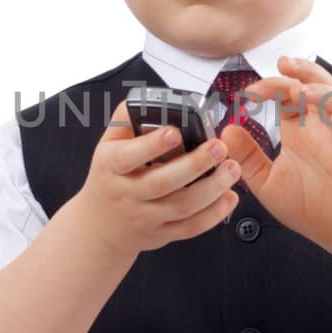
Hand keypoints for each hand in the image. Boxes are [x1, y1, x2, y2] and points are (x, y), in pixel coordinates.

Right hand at [75, 97, 244, 256]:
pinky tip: (229, 197)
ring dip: (212, 188)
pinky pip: (191, 228)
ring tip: (232, 168)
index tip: (175, 132)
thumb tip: (151, 98)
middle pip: (163, 182)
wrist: (99, 227)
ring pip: (182, 206)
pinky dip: (214, 214)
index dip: (152, 145)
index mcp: (111, 167)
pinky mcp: (161, 234)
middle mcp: (127, 194)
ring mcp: (145, 217)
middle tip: (219, 147)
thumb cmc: (108, 178)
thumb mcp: (107, 146)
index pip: (129, 156)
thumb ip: (127, 120)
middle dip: (195, 164)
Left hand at [218, 56, 331, 253]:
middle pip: (314, 86)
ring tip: (300, 89)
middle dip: (300, 71)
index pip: (286, 95)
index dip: (269, 85)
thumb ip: (246, 156)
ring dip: (319, 90)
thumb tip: (226, 131)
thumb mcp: (264, 181)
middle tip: (282, 64)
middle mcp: (318, 130)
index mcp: (298, 131)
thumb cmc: (306, 205)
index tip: (247, 93)